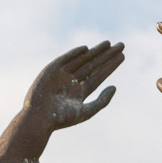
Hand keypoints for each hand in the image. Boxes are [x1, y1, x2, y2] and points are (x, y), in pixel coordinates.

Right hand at [0, 41, 122, 162]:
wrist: (39, 118)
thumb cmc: (62, 119)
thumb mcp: (87, 111)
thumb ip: (102, 101)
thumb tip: (115, 87)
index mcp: (80, 93)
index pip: (99, 76)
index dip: (110, 66)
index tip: (122, 56)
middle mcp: (72, 82)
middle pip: (93, 65)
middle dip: (106, 55)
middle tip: (121, 45)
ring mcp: (61, 75)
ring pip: (82, 60)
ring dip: (95, 52)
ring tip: (108, 43)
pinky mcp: (51, 70)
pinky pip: (65, 59)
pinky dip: (75, 53)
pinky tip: (86, 48)